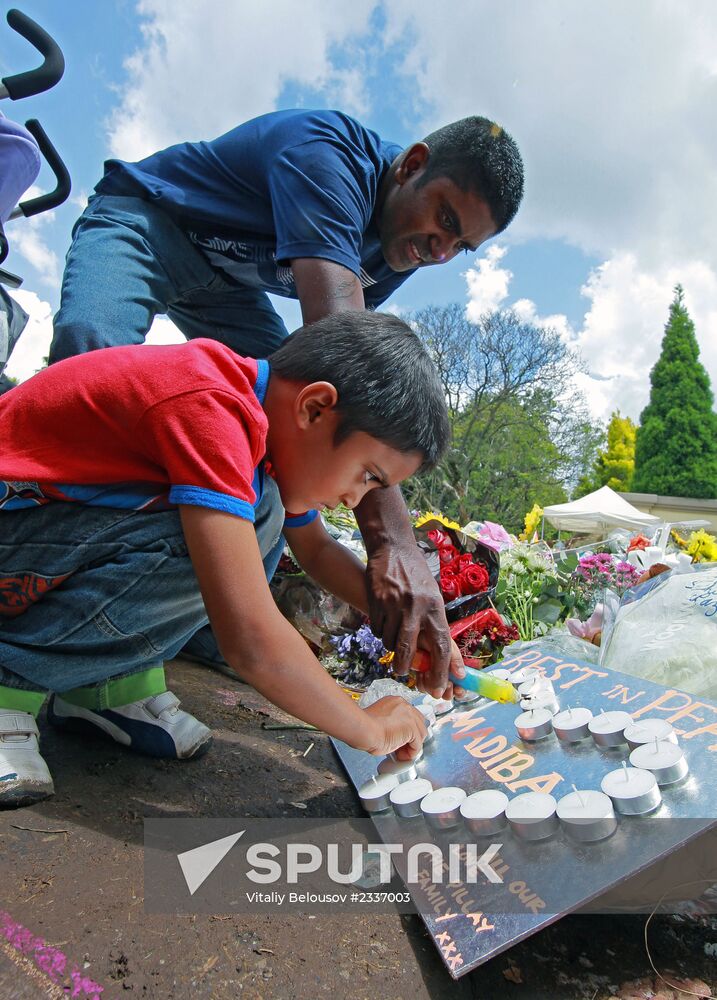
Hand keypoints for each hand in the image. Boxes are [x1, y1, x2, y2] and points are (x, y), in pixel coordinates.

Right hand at [358, 696, 426, 757]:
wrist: (364, 729)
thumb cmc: (365, 727)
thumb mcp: (380, 721)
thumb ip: (391, 724)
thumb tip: (396, 736)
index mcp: (396, 702)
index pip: (410, 716)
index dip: (407, 731)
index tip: (400, 740)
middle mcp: (405, 706)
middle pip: (419, 724)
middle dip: (412, 738)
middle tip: (401, 748)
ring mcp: (410, 716)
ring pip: (420, 734)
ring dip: (411, 746)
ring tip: (400, 754)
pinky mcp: (412, 728)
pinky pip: (417, 745)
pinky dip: (411, 753)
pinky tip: (401, 756)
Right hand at [365, 542, 453, 696]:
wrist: (392, 546)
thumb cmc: (416, 572)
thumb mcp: (432, 593)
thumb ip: (432, 619)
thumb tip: (437, 651)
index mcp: (434, 606)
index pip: (441, 644)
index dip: (442, 669)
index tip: (439, 686)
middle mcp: (415, 607)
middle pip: (409, 649)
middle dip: (405, 666)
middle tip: (403, 673)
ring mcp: (394, 604)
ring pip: (391, 641)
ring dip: (392, 647)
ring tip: (394, 640)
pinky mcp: (376, 601)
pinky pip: (378, 630)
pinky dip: (381, 633)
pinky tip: (384, 625)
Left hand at [412, 637, 465, 699]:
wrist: (415, 630)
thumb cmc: (434, 636)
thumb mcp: (448, 645)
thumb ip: (455, 659)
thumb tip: (462, 675)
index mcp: (452, 668)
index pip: (459, 685)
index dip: (460, 690)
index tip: (459, 691)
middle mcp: (441, 674)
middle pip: (446, 691)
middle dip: (446, 691)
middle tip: (445, 686)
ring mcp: (429, 675)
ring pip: (433, 690)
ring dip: (432, 686)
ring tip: (429, 674)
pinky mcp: (418, 674)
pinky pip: (421, 685)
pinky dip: (422, 683)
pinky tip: (421, 674)